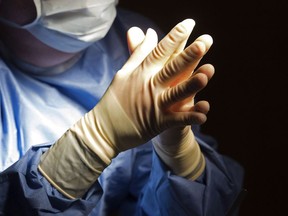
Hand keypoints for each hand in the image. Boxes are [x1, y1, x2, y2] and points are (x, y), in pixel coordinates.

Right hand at [38, 19, 213, 197]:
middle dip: (187, 55)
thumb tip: (150, 32)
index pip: (160, 51)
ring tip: (206, 75)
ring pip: (175, 93)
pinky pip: (176, 120)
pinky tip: (203, 116)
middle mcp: (148, 86)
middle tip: (204, 42)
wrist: (104, 129)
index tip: (189, 23)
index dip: (175, 37)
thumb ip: (139, 53)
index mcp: (141, 73)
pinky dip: (189, 118)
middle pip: (171, 69)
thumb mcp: (124, 73)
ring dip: (190, 85)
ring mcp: (154, 105)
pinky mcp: (157, 123)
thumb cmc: (114, 100)